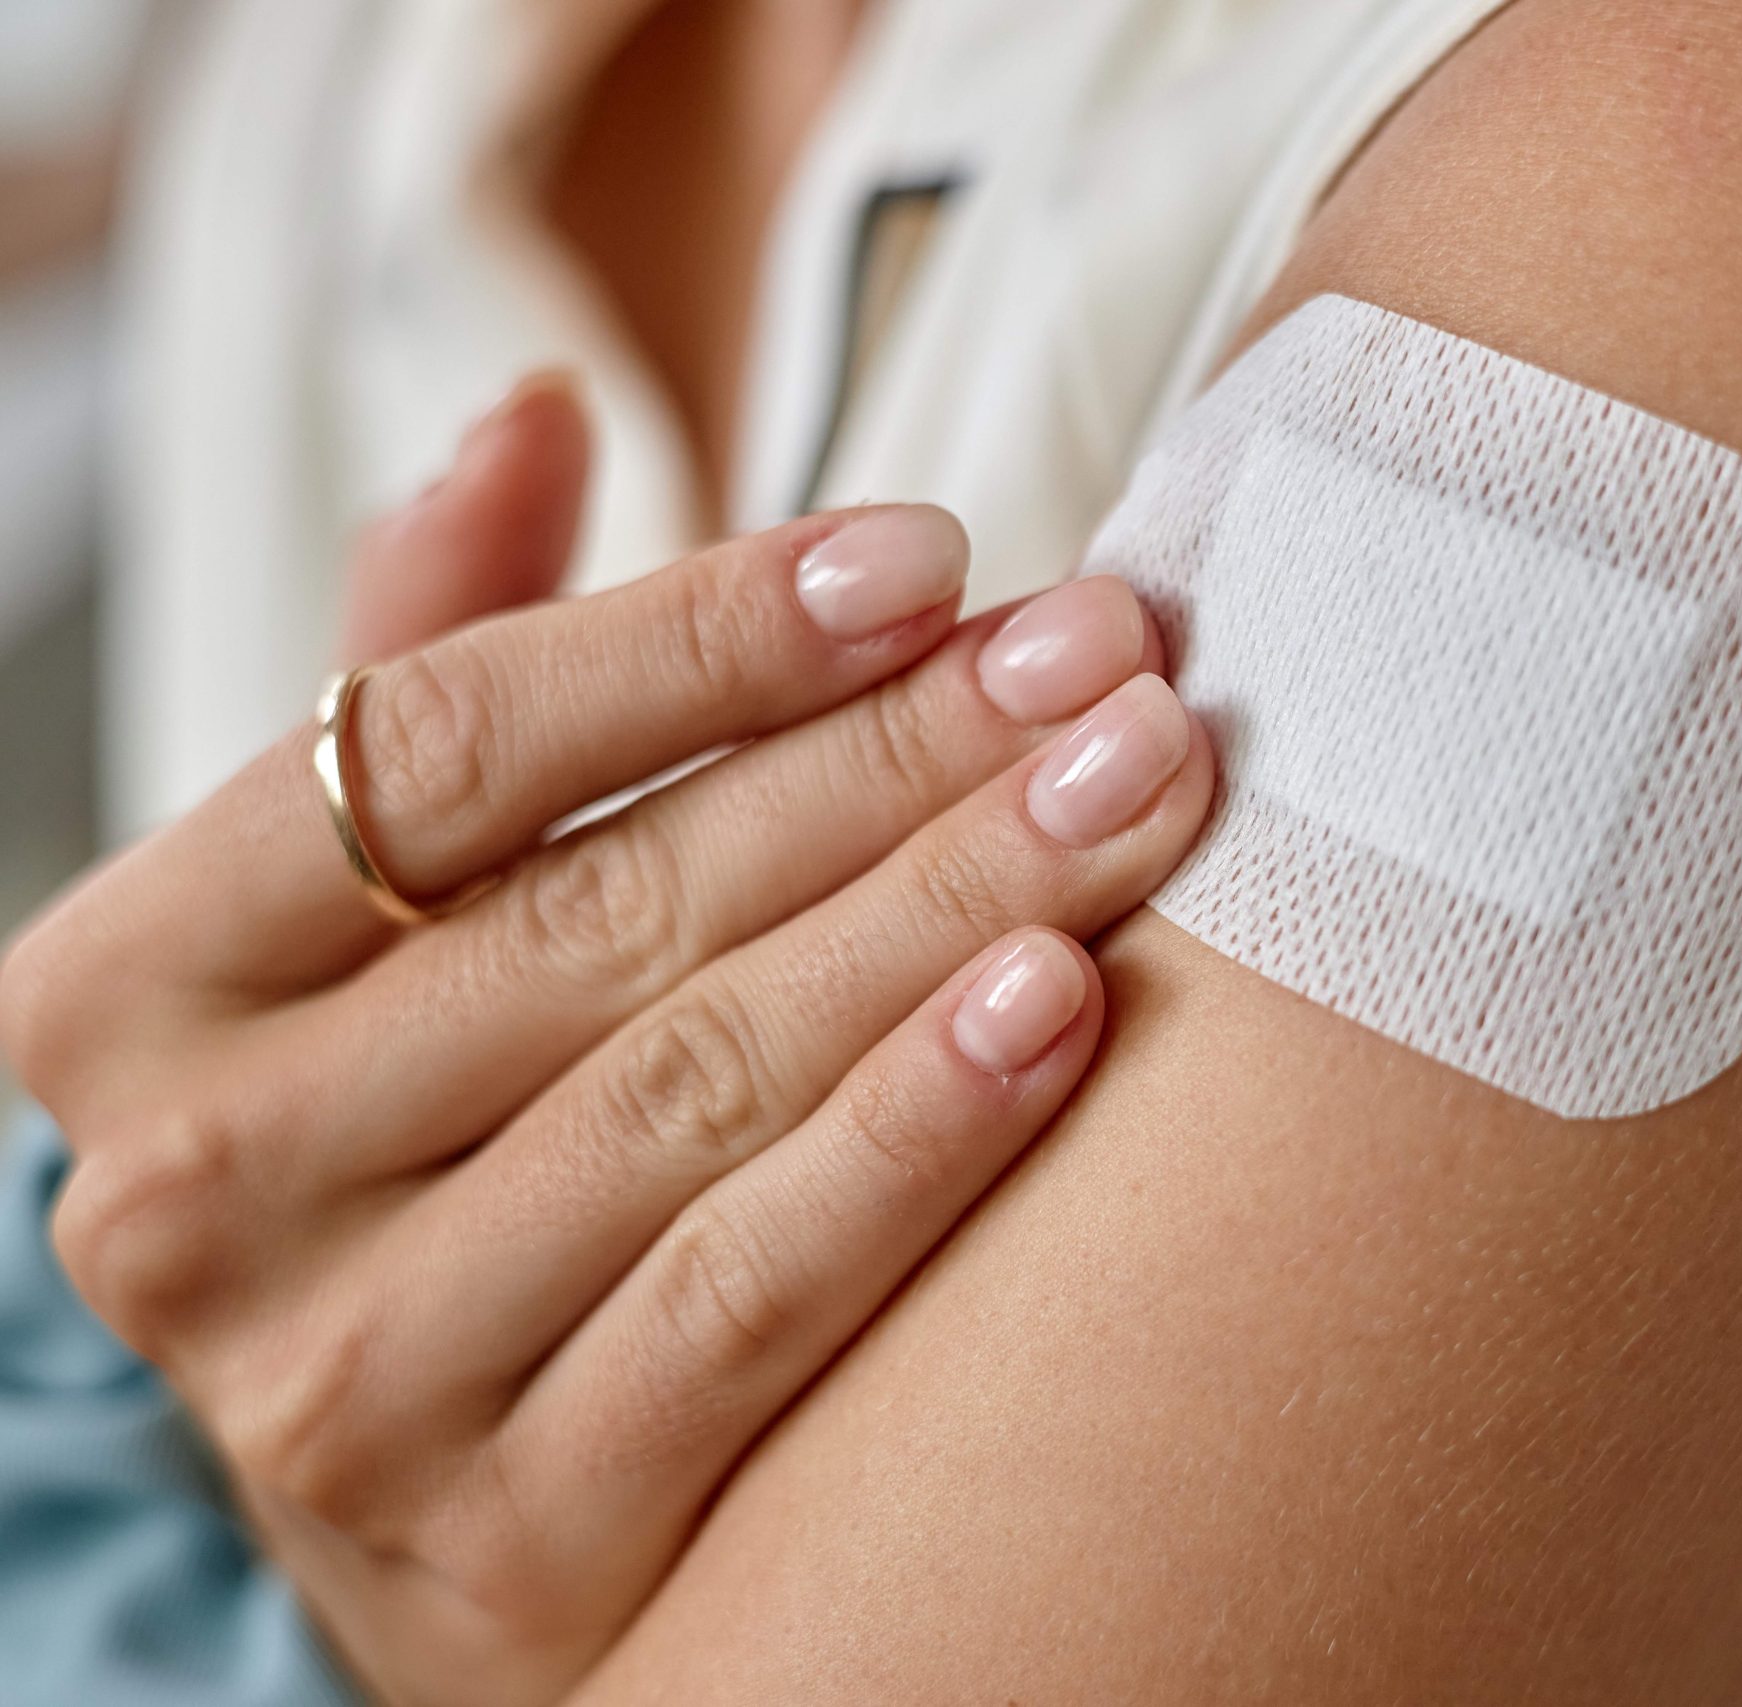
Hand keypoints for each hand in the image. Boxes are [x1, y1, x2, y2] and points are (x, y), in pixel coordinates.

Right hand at [0, 377, 1213, 1704]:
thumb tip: (535, 411)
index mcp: (129, 982)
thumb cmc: (435, 1133)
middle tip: (1109, 660)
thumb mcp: (383, 913)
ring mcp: (343, 1383)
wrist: (435, 1491)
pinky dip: (915, 1145)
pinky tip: (1063, 1014)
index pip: (441, 747)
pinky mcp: (512, 1539)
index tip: (931, 557)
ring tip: (1130, 796)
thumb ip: (444, 671)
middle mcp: (195, 1187)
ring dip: (942, 920)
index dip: (702, 636)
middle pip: (606, 911)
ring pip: (695, 1091)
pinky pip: (749, 1300)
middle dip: (891, 765)